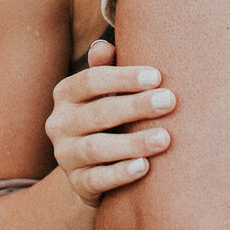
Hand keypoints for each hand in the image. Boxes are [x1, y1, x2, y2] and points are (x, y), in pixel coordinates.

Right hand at [45, 38, 173, 207]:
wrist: (95, 167)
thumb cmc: (109, 116)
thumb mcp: (105, 91)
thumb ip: (106, 68)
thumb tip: (103, 46)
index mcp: (66, 93)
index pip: (91, 80)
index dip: (123, 78)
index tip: (157, 76)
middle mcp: (59, 123)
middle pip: (98, 113)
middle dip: (136, 106)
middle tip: (169, 101)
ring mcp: (65, 155)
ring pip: (97, 148)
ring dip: (133, 142)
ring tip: (165, 138)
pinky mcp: (77, 183)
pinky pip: (97, 180)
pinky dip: (121, 174)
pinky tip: (144, 167)